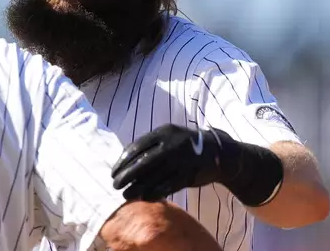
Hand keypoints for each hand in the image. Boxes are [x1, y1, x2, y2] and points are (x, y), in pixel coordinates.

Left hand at [111, 124, 229, 200]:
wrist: (217, 152)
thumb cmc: (184, 144)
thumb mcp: (168, 135)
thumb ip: (149, 144)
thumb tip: (124, 159)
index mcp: (163, 133)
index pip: (136, 148)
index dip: (122, 162)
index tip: (113, 172)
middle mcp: (171, 145)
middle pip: (143, 163)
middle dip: (126, 175)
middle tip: (115, 185)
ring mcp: (180, 161)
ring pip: (154, 177)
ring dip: (137, 187)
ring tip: (125, 194)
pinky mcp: (188, 175)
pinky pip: (167, 186)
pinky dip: (154, 193)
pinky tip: (143, 197)